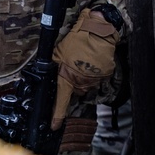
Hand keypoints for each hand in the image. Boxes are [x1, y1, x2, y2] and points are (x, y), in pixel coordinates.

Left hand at [50, 9, 119, 129]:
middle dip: (73, 84)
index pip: (61, 101)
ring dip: (84, 78)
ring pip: (87, 85)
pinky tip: (92, 61)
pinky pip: (97, 78)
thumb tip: (49, 78)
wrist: (98, 28)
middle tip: (72, 69)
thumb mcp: (58, 52)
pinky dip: (94, 72)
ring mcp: (94, 78)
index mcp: (67, 76)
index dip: (57, 116)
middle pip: (76, 91)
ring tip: (83, 61)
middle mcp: (81, 81)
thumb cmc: (78, 37)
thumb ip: (54, 68)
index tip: (55, 126)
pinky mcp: (105, 74)